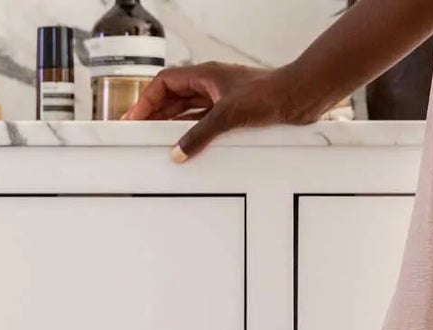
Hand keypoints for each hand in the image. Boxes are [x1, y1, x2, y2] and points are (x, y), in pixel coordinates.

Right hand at [122, 63, 319, 158]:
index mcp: (204, 76)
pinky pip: (205, 123)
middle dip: (156, 114)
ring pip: (189, 111)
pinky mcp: (234, 113)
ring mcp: (222, 99)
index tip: (134, 118)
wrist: (298, 97)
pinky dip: (194, 134)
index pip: (164, 83)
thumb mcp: (227, 115)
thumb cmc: (269, 92)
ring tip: (159, 142)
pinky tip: (188, 146)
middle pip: (174, 98)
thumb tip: (178, 152)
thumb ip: (199, 135)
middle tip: (141, 133)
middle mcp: (211, 85)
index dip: (147, 100)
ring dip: (174, 125)